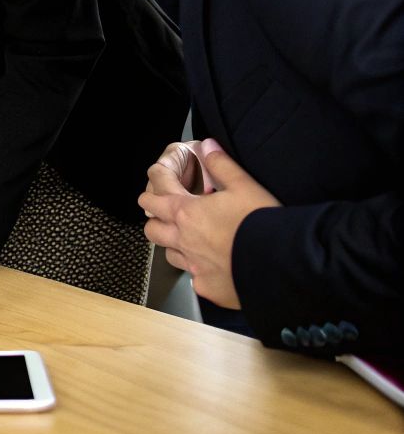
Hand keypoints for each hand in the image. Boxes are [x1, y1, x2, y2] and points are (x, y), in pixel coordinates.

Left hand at [141, 138, 277, 309]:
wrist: (282, 263)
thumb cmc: (263, 223)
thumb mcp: (245, 185)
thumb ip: (222, 165)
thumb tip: (208, 146)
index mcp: (187, 213)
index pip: (153, 195)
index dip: (155, 182)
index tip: (159, 178)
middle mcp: (184, 241)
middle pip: (151, 227)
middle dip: (155, 217)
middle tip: (166, 212)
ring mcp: (193, 266)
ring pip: (168, 254)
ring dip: (174, 244)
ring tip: (189, 238)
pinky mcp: (207, 287)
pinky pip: (193, 277)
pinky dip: (198, 269)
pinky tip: (212, 264)